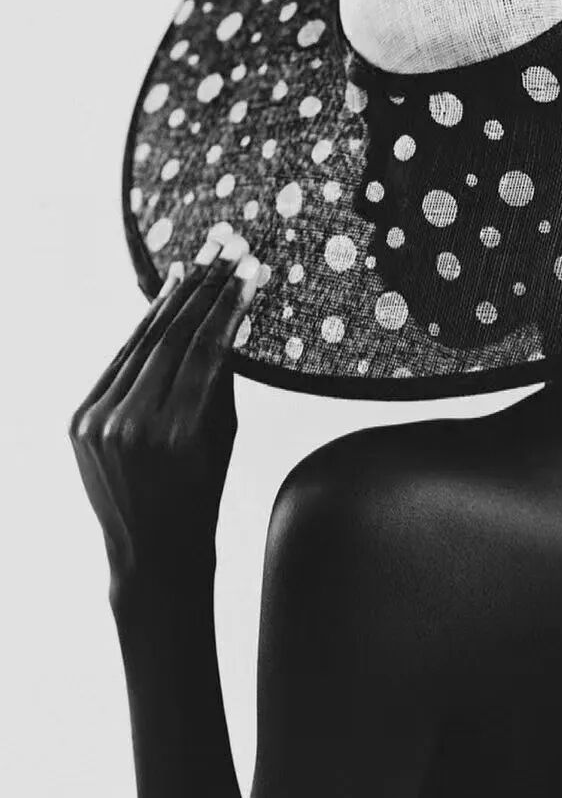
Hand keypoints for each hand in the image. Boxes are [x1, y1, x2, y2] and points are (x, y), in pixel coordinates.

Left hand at [69, 234, 262, 603]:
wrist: (151, 550)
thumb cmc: (199, 494)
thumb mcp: (223, 437)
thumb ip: (220, 379)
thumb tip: (225, 319)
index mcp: (179, 433)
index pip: (207, 349)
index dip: (228, 304)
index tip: (247, 268)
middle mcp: (132, 424)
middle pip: (172, 337)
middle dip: (202, 288)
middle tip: (225, 247)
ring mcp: (99, 422)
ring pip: (140, 344)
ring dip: (170, 301)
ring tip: (194, 265)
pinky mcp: (79, 421)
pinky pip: (116, 366)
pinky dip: (140, 334)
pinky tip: (160, 304)